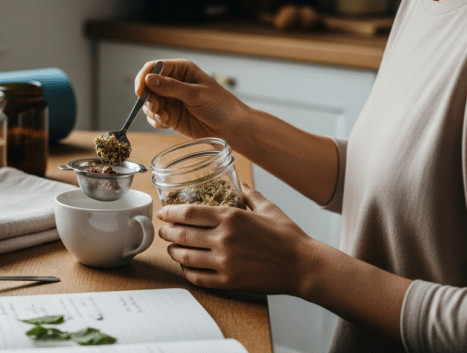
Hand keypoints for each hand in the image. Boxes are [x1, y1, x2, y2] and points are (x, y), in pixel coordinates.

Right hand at [135, 59, 246, 139]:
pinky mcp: (171, 116)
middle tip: (156, 109)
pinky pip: (155, 117)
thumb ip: (172, 87)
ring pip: (149, 103)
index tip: (140, 91)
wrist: (231, 127)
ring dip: (152, 112)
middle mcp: (173, 83)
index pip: (154, 68)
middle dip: (148, 99)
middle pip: (148, 87)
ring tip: (164, 118)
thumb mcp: (196, 94)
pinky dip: (156, 121)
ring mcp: (171, 100)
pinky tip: (166, 124)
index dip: (144, 78)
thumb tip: (149, 79)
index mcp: (181, 70)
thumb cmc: (221, 105)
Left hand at [156, 183, 315, 294]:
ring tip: (172, 248)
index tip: (164, 212)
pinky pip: (198, 278)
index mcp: (231, 217)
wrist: (303, 265)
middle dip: (168, 232)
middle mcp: (224, 238)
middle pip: (182, 234)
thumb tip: (239, 185)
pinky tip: (187, 267)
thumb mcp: (268, 208)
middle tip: (164, 231)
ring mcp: (225, 262)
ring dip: (174, 252)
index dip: (171, 212)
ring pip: (186, 257)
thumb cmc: (288, 236)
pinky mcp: (228, 282)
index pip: (189, 212)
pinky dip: (187, 272)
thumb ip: (249, 195)